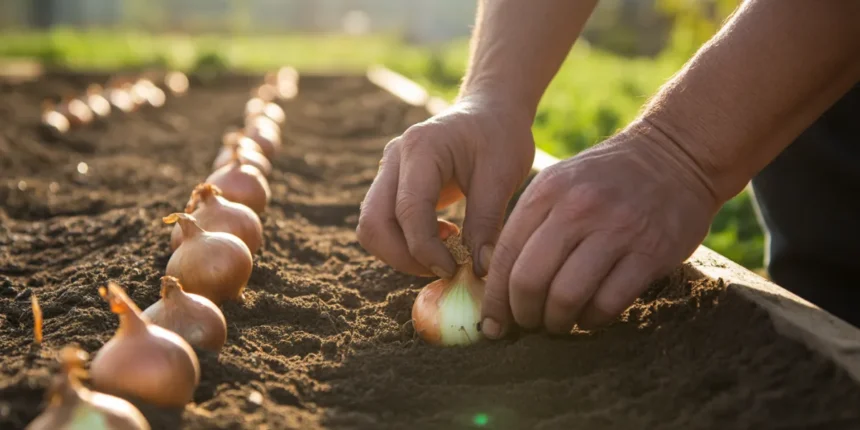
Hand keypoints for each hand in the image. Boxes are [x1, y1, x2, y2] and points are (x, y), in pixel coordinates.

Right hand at [357, 95, 534, 277]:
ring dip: (401, 253)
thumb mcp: (502, 176)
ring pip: (372, 227)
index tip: (453, 269)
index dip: (425, 250)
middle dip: (404, 258)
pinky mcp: (392, 184)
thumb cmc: (499, 136)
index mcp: (421, 149)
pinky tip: (442, 237)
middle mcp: (394, 158)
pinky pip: (383, 223)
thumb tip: (480, 270)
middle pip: (374, 223)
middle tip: (444, 267)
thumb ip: (487, 223)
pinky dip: (405, 242)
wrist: (490, 110)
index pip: (408, 211)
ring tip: (445, 252)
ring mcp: (388, 170)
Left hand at [480, 122, 720, 337]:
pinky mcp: (651, 252)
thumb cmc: (608, 178)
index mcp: (547, 191)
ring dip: (557, 322)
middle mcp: (578, 208)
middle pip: (530, 280)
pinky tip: (590, 317)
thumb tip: (496, 280)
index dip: (494, 298)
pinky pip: (609, 303)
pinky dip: (593, 320)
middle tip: (528, 324)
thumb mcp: (561, 182)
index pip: (505, 254)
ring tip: (558, 323)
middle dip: (522, 314)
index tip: (491, 323)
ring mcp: (617, 230)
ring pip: (567, 297)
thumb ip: (529, 223)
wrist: (677, 154)